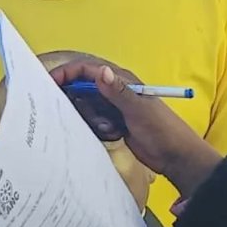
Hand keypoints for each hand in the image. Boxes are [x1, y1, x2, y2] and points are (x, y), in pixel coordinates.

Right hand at [50, 58, 221, 196]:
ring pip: (86, 107)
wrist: (176, 158)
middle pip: (82, 88)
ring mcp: (112, 107)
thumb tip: (102, 72)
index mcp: (121, 80)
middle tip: (85, 114)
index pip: (86, 69)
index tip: (51, 83)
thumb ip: (119, 91)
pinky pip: (92, 122)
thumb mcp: (139, 110)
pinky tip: (115, 135)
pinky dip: (98, 129)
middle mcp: (114, 91)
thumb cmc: (163, 130)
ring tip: (111, 128)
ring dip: (92, 119)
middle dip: (80, 102)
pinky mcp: (112, 122)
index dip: (67, 73)